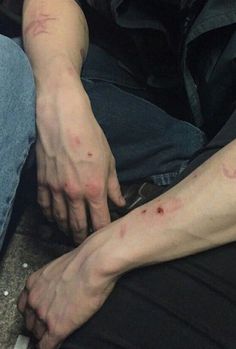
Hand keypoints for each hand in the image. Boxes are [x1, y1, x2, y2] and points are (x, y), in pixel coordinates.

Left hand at [17, 230, 117, 348]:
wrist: (94, 263)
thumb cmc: (84, 260)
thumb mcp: (59, 268)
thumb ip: (53, 280)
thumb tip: (59, 286)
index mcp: (34, 283)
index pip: (25, 305)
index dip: (33, 311)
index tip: (38, 314)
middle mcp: (35, 299)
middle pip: (30, 321)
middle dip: (38, 323)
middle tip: (48, 323)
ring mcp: (44, 315)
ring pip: (37, 334)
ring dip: (45, 335)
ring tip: (54, 334)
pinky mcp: (57, 327)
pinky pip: (47, 346)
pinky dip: (51, 346)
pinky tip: (57, 343)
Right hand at [36, 76, 124, 242]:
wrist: (63, 118)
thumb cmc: (89, 135)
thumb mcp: (109, 160)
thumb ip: (114, 186)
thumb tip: (120, 202)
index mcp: (94, 189)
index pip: (99, 221)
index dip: (102, 233)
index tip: (103, 238)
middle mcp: (74, 194)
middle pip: (78, 225)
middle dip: (82, 237)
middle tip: (84, 242)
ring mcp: (56, 189)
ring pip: (60, 219)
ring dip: (65, 229)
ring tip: (69, 234)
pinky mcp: (42, 182)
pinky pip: (44, 206)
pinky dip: (49, 215)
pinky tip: (52, 218)